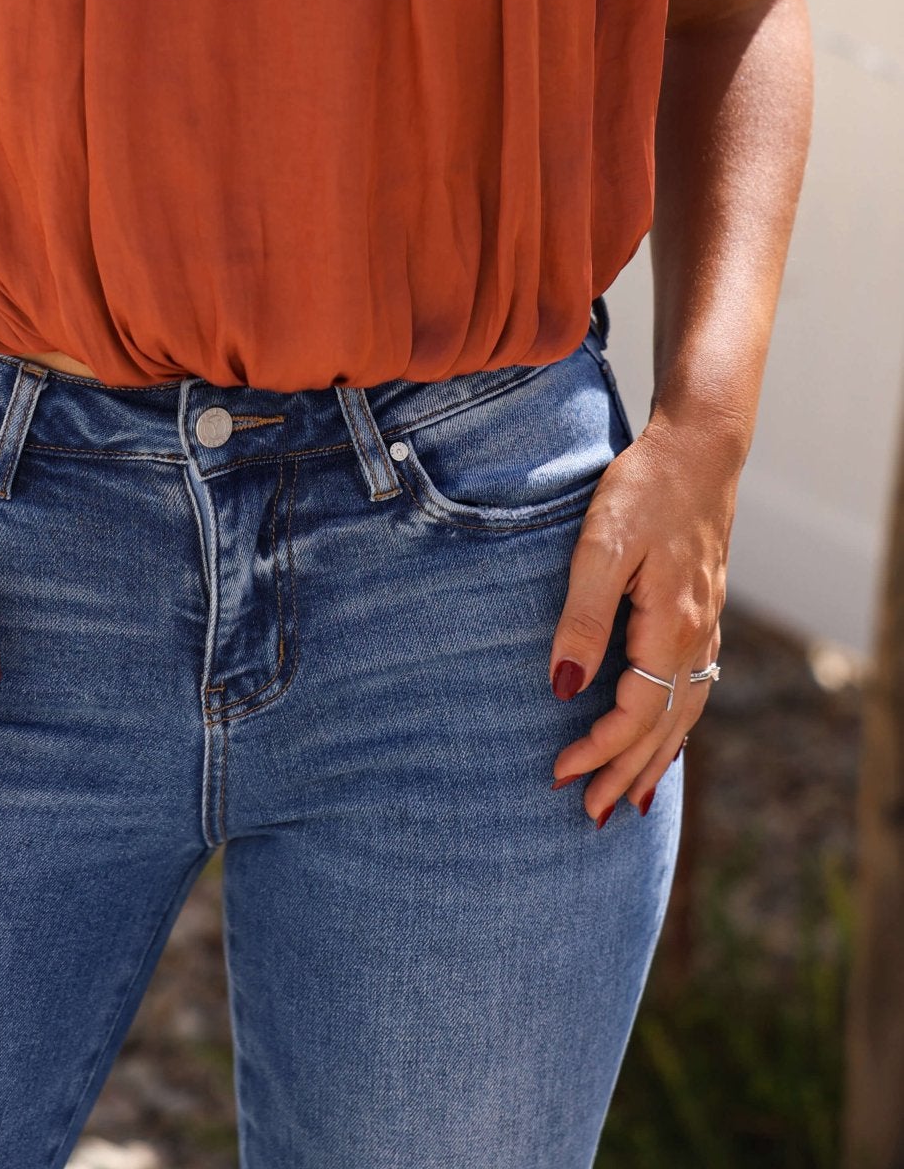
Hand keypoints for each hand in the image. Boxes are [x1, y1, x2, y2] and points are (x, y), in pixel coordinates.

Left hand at [546, 408, 740, 823]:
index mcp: (671, 628)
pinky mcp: (703, 610)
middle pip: (665, 727)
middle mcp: (697, 637)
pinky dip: (678, 723)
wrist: (698, 447)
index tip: (560, 774)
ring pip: (686, 712)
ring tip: (631, 797)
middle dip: (628, 774)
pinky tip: (667, 732)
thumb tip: (563, 687)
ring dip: (656, 758)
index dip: (599, 750)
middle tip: (594, 817)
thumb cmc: (643, 489)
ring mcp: (706, 625)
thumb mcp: (601, 546)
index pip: (636, 714)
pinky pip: (695, 687)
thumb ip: (583, 617)